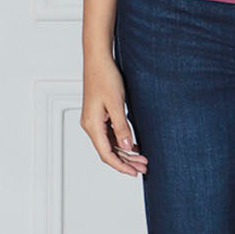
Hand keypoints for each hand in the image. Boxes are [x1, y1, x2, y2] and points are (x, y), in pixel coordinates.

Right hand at [80, 52, 147, 175]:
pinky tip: (133, 145)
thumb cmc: (105, 78)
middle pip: (109, 151)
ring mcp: (94, 120)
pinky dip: (122, 141)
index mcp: (92, 125)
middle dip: (126, 161)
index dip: (121, 166)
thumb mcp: (117, 104)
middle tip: (143, 167)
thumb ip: (122, 128)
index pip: (106, 154)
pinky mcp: (100, 115)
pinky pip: (110, 134)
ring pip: (110, 144)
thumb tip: (125, 148)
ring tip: (142, 158)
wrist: (98, 60)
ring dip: (125, 152)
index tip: (135, 173)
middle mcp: (91, 125)